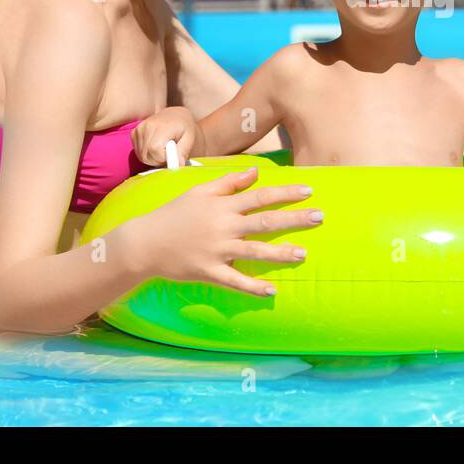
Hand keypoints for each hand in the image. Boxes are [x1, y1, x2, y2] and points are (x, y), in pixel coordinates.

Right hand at [121, 166, 322, 296]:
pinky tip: (272, 291)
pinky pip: (235, 281)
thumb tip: (255, 171)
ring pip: (254, 252)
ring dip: (281, 253)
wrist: (144, 242)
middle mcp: (223, 226)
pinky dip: (253, 287)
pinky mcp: (209, 272)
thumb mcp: (199, 191)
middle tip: (320, 217)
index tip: (309, 190)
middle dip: (294, 219)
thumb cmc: (173, 214)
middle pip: (265, 222)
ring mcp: (217, 251)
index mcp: (222, 205)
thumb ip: (229, 181)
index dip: (286, 193)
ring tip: (303, 253)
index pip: (260, 196)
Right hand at [133, 106, 198, 165]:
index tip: (172, 154)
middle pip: (146, 156)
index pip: (155, 151)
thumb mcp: (190, 138)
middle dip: (159, 160)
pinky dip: (147, 154)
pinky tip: (155, 147)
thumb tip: (178, 165)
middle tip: (169, 153)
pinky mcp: (134, 133)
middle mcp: (147, 126)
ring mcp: (138, 129)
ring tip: (163, 149)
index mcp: (161, 127)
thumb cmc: (184, 127)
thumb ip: (183, 152)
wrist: (176, 115)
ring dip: (153, 158)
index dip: (164, 158)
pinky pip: (138, 153)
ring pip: (142, 156)